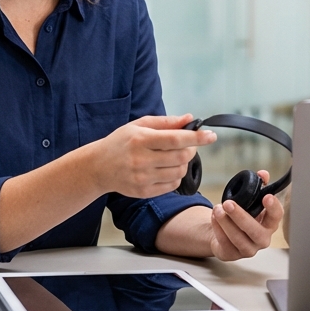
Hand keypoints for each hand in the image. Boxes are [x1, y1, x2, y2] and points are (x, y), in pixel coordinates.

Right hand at [88, 114, 214, 198]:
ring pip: (179, 172)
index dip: (197, 138)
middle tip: (188, 145)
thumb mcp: (139, 125)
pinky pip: (171, 185)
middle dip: (191, 150)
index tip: (211, 136)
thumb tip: (190, 119)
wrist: (98, 167)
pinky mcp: (143, 191)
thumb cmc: (120, 143)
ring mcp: (142, 178)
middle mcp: (141, 160)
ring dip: (183, 163)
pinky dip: (175, 176)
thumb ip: (166, 122)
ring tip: (174, 156)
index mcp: (141, 139)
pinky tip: (165, 168)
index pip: (175, 139)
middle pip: (181, 157)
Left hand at [209, 170, 284, 260]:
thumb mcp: (250, 201)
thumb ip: (257, 186)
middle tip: (228, 203)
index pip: (277, 216)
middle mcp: (262, 238)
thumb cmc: (242, 216)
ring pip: (238, 238)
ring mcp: (248, 249)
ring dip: (226, 222)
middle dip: (241, 216)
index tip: (266, 197)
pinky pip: (225, 243)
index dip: (273, 207)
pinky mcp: (232, 255)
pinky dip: (218, 229)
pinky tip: (214, 217)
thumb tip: (263, 174)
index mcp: (269, 223)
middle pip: (255, 230)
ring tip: (217, 209)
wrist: (226, 234)